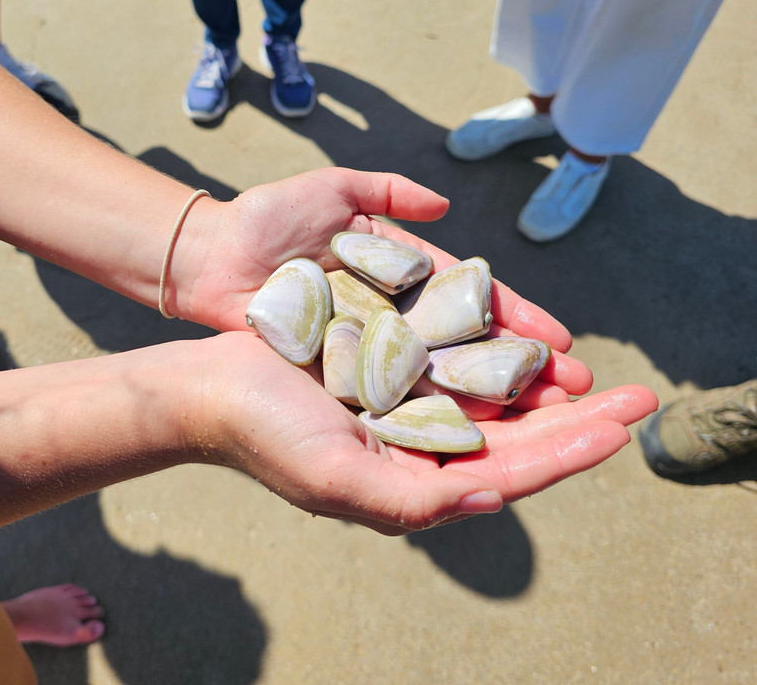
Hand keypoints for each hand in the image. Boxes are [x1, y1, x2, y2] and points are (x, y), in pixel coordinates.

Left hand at [177, 168, 590, 405]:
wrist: (207, 258)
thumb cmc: (265, 220)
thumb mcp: (331, 190)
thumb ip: (384, 192)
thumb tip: (443, 206)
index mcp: (399, 273)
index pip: (474, 300)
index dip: (518, 321)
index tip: (562, 341)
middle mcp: (392, 317)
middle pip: (471, 348)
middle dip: (524, 370)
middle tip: (576, 395)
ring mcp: (368, 351)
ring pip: (442, 378)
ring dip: (493, 400)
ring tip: (544, 423)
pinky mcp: (338, 375)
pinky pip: (394, 397)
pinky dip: (433, 413)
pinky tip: (474, 435)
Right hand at [194, 333, 656, 533]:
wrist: (207, 387)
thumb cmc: (263, 436)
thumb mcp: (336, 481)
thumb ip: (414, 502)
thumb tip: (496, 495)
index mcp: (410, 483)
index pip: (510, 472)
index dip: (570, 451)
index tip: (623, 427)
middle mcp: (415, 450)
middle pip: (515, 436)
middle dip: (577, 419)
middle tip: (637, 398)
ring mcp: (403, 410)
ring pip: (490, 400)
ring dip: (541, 386)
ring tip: (589, 370)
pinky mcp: (387, 370)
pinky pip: (452, 363)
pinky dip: (491, 355)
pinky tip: (523, 343)